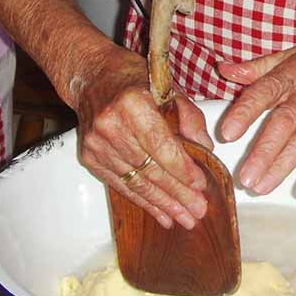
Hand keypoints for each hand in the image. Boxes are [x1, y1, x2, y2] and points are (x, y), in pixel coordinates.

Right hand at [74, 48, 213, 228]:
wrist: (91, 76)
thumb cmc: (133, 78)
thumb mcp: (169, 89)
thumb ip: (190, 119)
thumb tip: (206, 151)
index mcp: (133, 104)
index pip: (162, 146)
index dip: (182, 169)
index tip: (200, 185)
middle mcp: (111, 125)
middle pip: (150, 169)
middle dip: (177, 193)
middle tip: (198, 210)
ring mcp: (97, 144)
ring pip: (136, 182)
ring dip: (163, 203)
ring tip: (184, 218)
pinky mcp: (89, 157)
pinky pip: (120, 185)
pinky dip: (142, 201)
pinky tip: (161, 214)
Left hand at [218, 28, 295, 197]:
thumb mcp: (295, 54)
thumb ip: (258, 67)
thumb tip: (224, 70)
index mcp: (291, 75)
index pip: (262, 93)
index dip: (243, 113)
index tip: (227, 134)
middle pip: (281, 124)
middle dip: (261, 152)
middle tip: (244, 177)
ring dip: (282, 166)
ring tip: (262, 187)